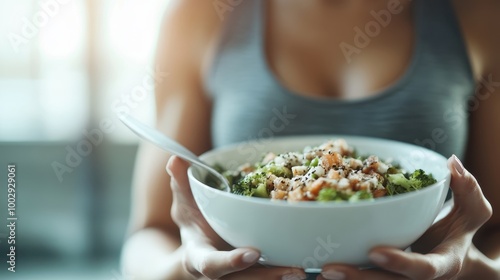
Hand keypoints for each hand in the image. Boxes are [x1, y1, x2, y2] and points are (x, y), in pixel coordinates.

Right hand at [167, 156, 306, 279]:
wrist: (198, 245)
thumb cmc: (193, 220)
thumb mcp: (184, 203)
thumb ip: (181, 184)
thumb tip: (175, 159)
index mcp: (198, 256)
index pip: (211, 265)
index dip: (230, 262)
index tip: (253, 253)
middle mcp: (218, 274)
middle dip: (266, 276)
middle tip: (294, 270)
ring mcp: (236, 278)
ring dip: (280, 277)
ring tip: (303, 271)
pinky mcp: (251, 276)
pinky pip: (267, 277)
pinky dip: (282, 273)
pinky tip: (304, 264)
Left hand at [318, 155, 493, 279]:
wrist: (451, 256)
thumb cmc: (459, 232)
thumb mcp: (472, 213)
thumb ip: (467, 190)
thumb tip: (452, 162)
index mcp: (441, 265)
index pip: (422, 269)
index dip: (400, 263)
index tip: (375, 251)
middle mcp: (415, 278)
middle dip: (357, 278)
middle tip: (328, 268)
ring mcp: (397, 279)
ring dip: (344, 279)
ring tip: (316, 270)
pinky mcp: (384, 275)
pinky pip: (363, 277)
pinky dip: (343, 273)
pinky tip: (315, 268)